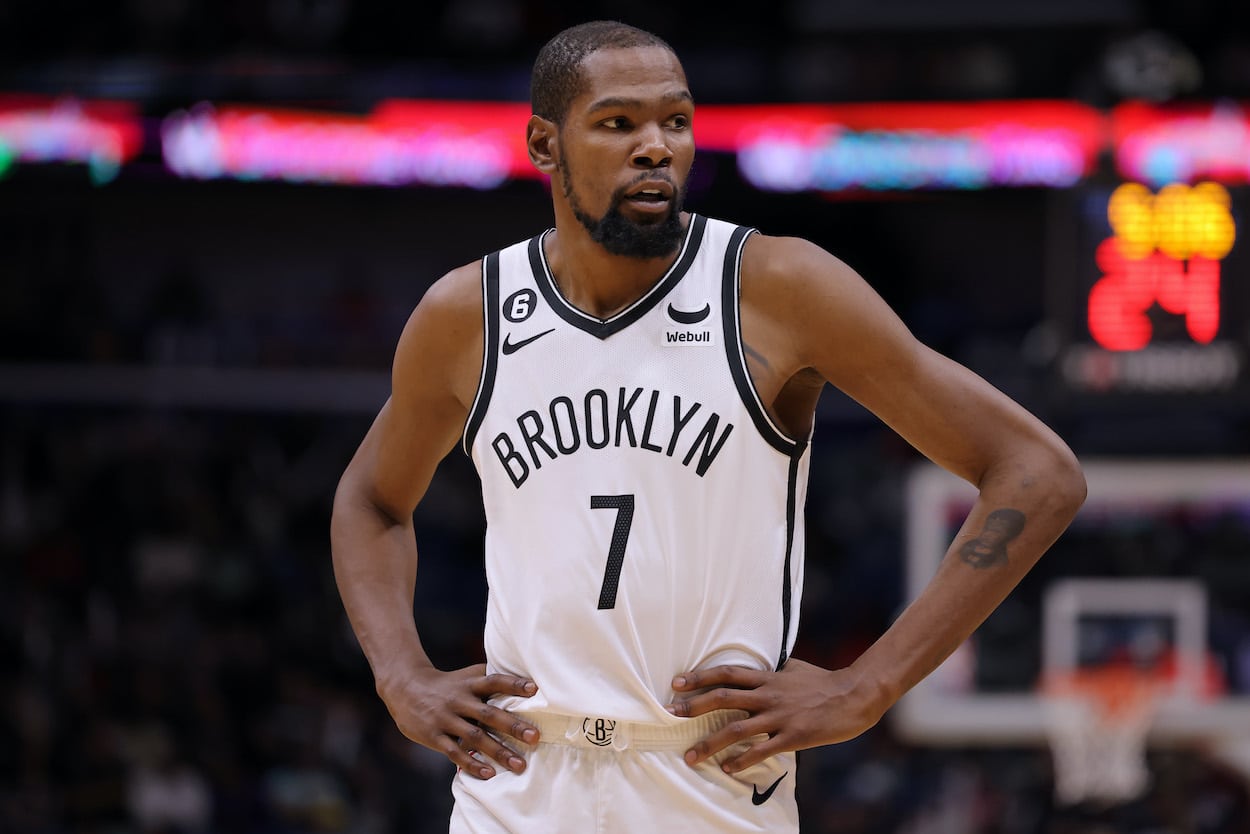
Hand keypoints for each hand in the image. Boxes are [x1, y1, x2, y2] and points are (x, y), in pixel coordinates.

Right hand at [378, 663, 539, 779]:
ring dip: (498, 751)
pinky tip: (489, 773)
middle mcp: (458, 700)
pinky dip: (472, 764)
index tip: (534, 689)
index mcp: (468, 684)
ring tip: (520, 765)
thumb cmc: (446, 684)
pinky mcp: (434, 736)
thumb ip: (488, 679)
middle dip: (512, 726)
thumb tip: (524, 683)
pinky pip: (454, 752)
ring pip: (474, 737)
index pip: (493, 680)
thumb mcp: (465, 676)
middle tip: (535, 737)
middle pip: (488, 713)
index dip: (513, 684)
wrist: (404, 687)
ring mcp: (445, 719)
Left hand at [666, 659, 887, 772]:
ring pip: (737, 729)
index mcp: (768, 677)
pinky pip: (763, 750)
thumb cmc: (824, 682)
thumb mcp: (795, 667)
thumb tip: (763, 666)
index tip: (677, 682)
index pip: (727, 673)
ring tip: (691, 756)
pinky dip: (743, 760)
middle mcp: (769, 695)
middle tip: (671, 713)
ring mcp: (780, 716)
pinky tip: (728, 769)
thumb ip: (774, 670)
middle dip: (694, 706)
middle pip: (724, 698)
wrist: (855, 696)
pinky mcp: (794, 736)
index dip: (700, 677)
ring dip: (710, 743)